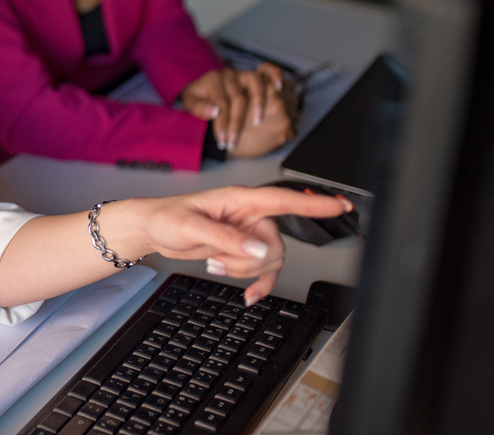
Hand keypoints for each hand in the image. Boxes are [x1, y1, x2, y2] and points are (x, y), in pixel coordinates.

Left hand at [124, 186, 349, 304]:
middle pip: (277, 244)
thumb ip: (225, 237)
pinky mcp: (243, 250)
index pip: (284, 200)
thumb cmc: (167, 217)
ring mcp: (248, 234)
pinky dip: (258, 284)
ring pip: (270, 261)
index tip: (339, 205)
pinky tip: (248, 294)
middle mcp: (249, 216)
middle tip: (219, 259)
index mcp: (240, 199)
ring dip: (245, 271)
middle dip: (250, 261)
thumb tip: (256, 248)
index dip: (314, 203)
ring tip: (215, 263)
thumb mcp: (191, 227)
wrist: (154, 229)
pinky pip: (265, 272)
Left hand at [181, 64, 294, 152]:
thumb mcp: (189, 102)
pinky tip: (278, 87)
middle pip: (238, 97)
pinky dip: (275, 75)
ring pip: (255, 83)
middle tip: (234, 142)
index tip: (223, 141)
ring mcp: (243, 73)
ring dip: (258, 103)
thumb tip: (215, 111)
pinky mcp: (254, 75)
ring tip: (257, 122)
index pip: (221, 103)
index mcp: (213, 79)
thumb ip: (198, 107)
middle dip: (237, 123)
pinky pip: (267, 69)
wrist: (202, 90)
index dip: (222, 123)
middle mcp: (229, 74)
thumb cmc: (198, 98)